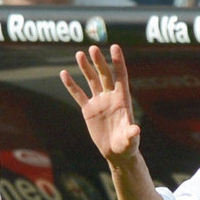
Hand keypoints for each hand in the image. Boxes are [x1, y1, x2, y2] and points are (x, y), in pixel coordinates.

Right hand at [61, 45, 141, 164]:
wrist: (116, 152)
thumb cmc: (127, 145)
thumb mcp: (130, 140)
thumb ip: (131, 133)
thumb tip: (136, 130)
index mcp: (122, 99)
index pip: (121, 76)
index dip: (118, 62)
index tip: (114, 47)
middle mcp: (110, 97)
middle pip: (104, 75)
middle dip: (98, 62)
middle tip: (93, 48)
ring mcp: (99, 102)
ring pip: (91, 80)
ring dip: (86, 68)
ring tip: (79, 54)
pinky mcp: (88, 110)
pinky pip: (78, 95)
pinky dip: (71, 85)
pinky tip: (64, 73)